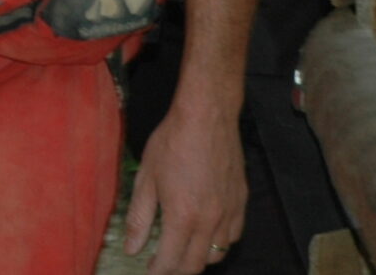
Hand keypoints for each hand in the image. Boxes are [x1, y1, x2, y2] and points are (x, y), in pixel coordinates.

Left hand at [124, 96, 247, 274]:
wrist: (207, 116)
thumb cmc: (172, 142)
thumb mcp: (147, 178)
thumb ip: (140, 218)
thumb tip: (133, 248)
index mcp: (183, 216)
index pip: (171, 261)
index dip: (158, 271)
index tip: (149, 270)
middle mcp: (210, 220)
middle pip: (196, 264)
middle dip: (177, 270)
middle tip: (162, 264)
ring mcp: (230, 212)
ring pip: (217, 254)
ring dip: (198, 258)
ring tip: (182, 250)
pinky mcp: (241, 201)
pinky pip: (233, 235)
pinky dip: (219, 242)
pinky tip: (206, 232)